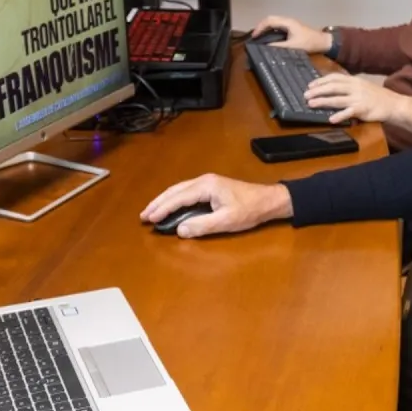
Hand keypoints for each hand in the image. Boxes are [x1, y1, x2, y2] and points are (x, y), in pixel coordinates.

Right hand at [139, 174, 292, 237]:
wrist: (268, 200)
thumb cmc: (249, 210)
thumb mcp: (226, 221)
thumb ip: (202, 225)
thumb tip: (179, 230)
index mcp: (206, 186)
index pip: (178, 198)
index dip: (162, 209)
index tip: (149, 219)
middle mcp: (204, 180)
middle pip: (175, 191)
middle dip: (158, 203)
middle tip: (143, 216)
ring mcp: (207, 182)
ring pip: (179, 189)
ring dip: (164, 200)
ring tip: (151, 211)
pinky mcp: (211, 187)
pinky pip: (186, 191)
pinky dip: (174, 199)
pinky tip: (170, 206)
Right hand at [252, 15, 331, 53]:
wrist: (323, 42)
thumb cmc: (309, 43)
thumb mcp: (293, 46)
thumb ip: (278, 46)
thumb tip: (265, 47)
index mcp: (287, 22)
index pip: (269, 21)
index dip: (260, 28)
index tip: (254, 36)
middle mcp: (288, 20)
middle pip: (270, 19)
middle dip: (261, 26)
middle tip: (255, 36)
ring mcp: (290, 23)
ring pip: (274, 21)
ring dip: (266, 27)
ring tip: (259, 36)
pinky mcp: (292, 27)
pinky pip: (278, 25)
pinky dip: (271, 29)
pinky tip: (269, 37)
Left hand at [304, 73, 402, 123]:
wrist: (393, 104)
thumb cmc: (377, 96)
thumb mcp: (363, 86)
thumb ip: (349, 86)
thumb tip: (333, 88)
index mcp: (354, 80)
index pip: (334, 77)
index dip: (321, 81)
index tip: (310, 85)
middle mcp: (355, 87)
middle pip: (333, 87)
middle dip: (318, 90)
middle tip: (305, 94)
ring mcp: (358, 98)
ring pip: (337, 99)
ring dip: (323, 101)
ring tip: (311, 104)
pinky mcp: (363, 109)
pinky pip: (349, 112)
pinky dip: (339, 116)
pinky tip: (331, 119)